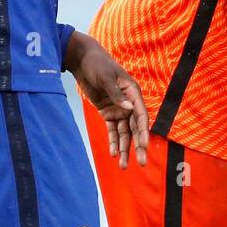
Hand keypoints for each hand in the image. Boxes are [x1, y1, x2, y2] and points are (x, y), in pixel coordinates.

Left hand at [65, 31, 149, 167]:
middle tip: (141, 163)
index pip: (141, 115)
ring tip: (123, 166)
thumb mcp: (106, 77)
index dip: (143, 132)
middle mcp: (129, 103)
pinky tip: (113, 154)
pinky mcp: (107, 112)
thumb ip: (117, 94)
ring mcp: (119, 109)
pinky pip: (112, 129)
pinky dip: (113, 141)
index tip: (143, 146)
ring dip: (124, 148)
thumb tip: (130, 109)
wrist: (82, 60)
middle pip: (135, 128)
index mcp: (133, 92)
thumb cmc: (97, 64)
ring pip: (124, 133)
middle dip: (138, 146)